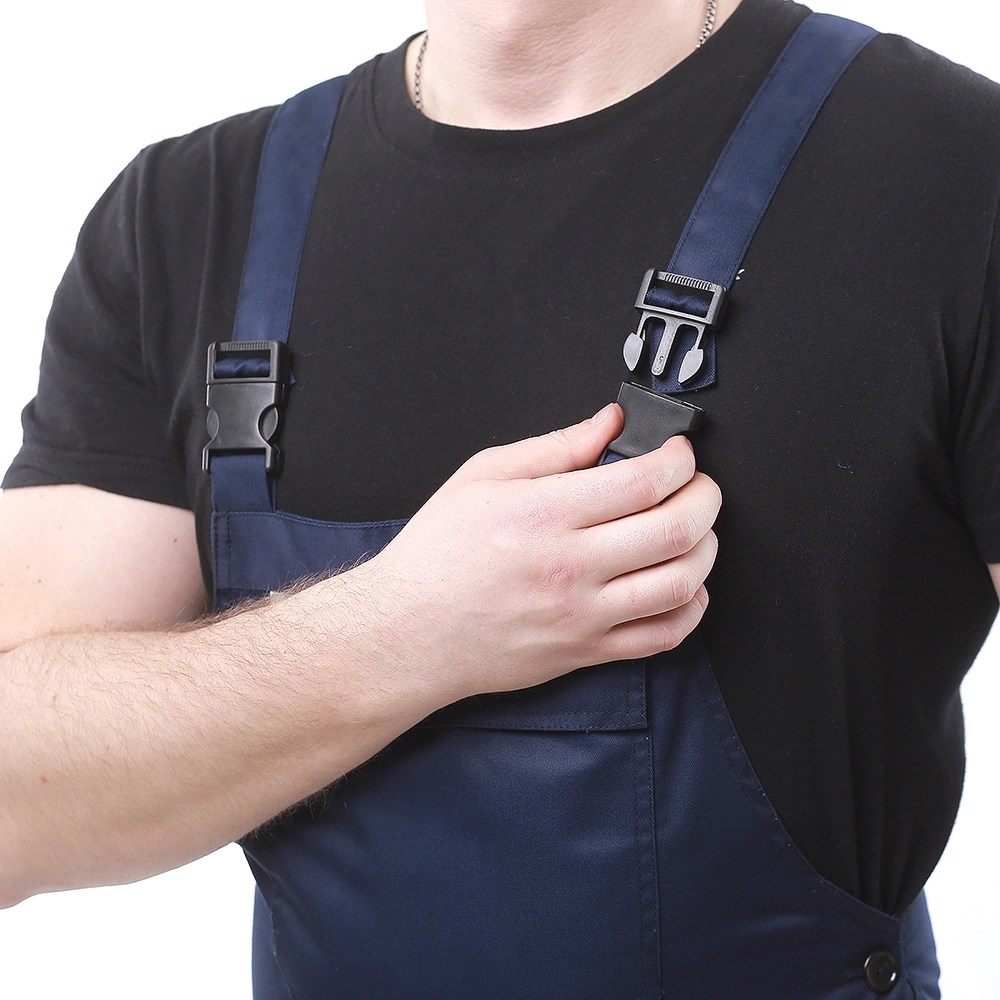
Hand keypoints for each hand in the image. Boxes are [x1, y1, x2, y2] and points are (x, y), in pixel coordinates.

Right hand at [361, 403, 719, 701]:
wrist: (408, 632)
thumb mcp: (482, 477)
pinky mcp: (585, 651)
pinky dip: (690, 609)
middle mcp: (570, 567)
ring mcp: (582, 615)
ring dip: (706, 550)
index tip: (679, 452)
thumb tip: (609, 424)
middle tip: (699, 485)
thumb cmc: (437, 556)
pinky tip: (685, 586)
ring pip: (681, 583)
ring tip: (695, 530)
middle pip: (677, 529)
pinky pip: (662, 636)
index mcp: (545, 514)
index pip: (646, 482)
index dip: (679, 459)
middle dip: (707, 497)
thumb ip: (555, 448)